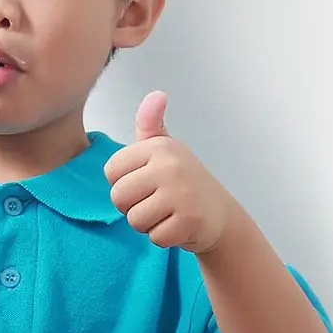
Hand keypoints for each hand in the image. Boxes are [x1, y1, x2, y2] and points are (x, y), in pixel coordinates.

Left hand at [104, 91, 236, 254]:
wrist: (221, 215)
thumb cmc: (185, 180)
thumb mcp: (166, 149)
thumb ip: (150, 124)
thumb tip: (156, 95)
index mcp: (159, 147)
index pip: (111, 172)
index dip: (124, 183)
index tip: (146, 183)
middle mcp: (170, 166)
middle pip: (119, 197)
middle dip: (133, 207)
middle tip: (156, 202)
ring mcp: (181, 193)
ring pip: (134, 219)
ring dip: (148, 224)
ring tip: (167, 213)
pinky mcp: (189, 221)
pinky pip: (154, 236)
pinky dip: (164, 237)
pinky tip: (179, 225)